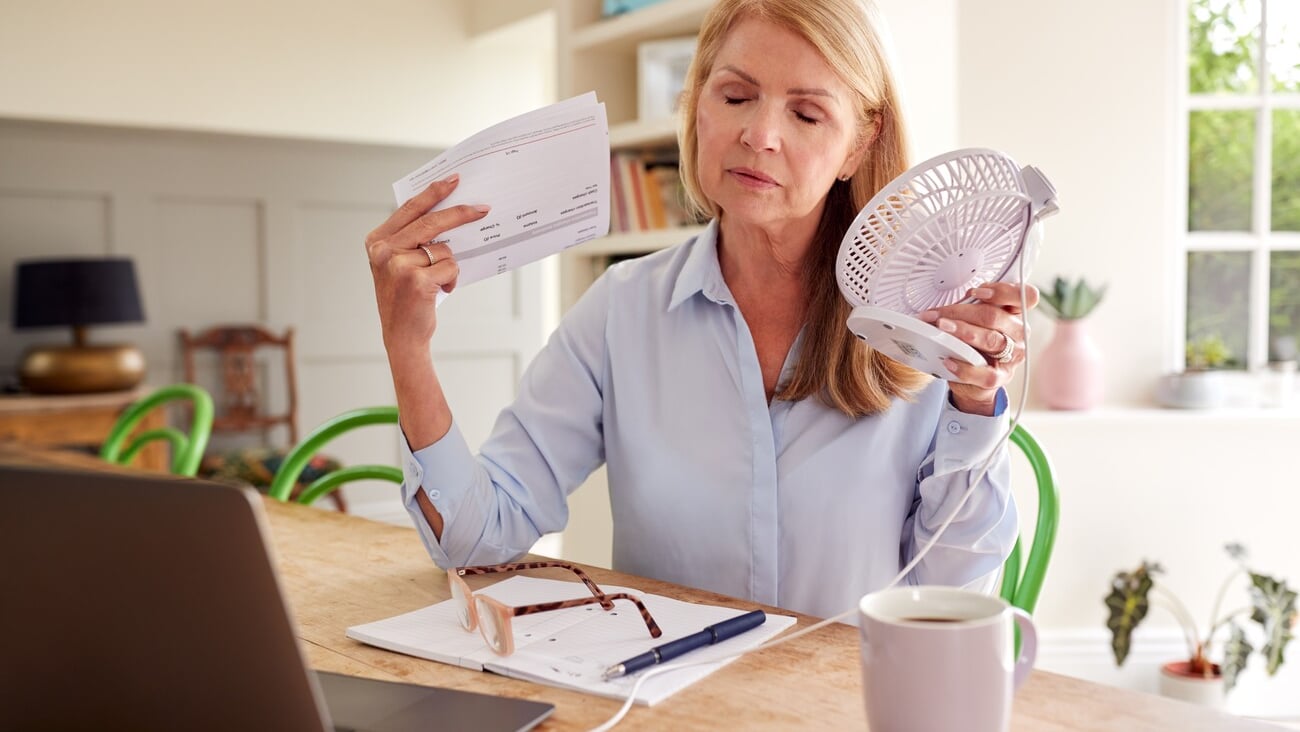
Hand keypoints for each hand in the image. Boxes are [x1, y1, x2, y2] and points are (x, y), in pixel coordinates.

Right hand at [364, 173, 489, 352]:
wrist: (401, 336)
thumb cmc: (406, 298)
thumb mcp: (399, 263)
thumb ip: (412, 239)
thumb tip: (450, 212)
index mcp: (377, 241)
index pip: (410, 208)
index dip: (433, 192)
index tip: (453, 179)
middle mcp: (383, 251)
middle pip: (430, 222)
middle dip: (460, 213)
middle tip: (483, 208)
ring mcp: (398, 265)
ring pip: (444, 249)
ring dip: (448, 265)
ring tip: (436, 282)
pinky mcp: (416, 281)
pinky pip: (450, 267)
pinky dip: (452, 279)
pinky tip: (439, 291)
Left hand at [918, 282, 1039, 414]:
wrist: (974, 378)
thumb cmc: (974, 342)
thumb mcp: (974, 320)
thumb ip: (970, 308)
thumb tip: (946, 306)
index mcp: (1015, 313)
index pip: (1026, 295)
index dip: (1003, 291)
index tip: (976, 292)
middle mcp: (1019, 333)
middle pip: (994, 316)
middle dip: (961, 312)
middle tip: (937, 314)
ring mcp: (1013, 356)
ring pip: (990, 340)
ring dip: (962, 331)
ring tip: (941, 328)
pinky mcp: (1002, 377)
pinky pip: (985, 373)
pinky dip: (964, 368)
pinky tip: (948, 361)